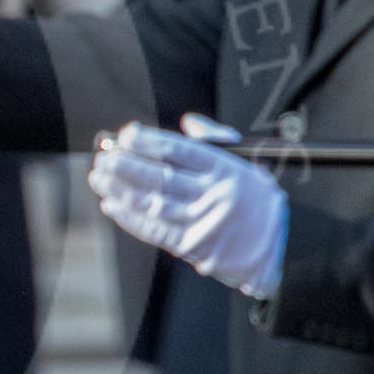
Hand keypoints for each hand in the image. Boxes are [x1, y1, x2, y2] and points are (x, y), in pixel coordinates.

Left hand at [88, 114, 287, 298]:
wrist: (275, 252)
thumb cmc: (256, 203)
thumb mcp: (249, 165)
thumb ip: (217, 141)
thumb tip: (188, 122)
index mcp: (227, 170)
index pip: (182, 152)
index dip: (151, 142)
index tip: (127, 134)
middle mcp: (214, 195)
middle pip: (162, 177)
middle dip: (127, 165)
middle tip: (104, 156)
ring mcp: (202, 223)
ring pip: (153, 203)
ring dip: (121, 190)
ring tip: (99, 177)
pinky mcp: (192, 247)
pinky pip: (154, 230)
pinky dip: (129, 217)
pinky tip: (111, 204)